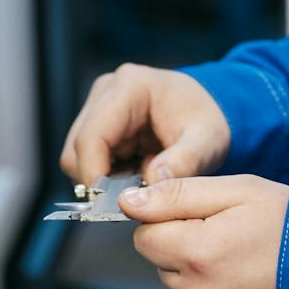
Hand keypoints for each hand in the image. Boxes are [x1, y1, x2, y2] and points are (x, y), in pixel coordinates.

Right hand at [59, 63, 230, 186]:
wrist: (212, 109)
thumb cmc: (208, 120)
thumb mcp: (207, 143)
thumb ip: (183, 163)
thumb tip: (152, 185)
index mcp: (131, 86)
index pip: (92, 135)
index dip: (94, 173)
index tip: (112, 203)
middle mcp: (106, 92)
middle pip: (77, 149)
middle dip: (101, 180)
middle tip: (135, 196)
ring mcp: (98, 107)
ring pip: (76, 157)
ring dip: (104, 179)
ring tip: (141, 180)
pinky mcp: (98, 124)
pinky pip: (86, 160)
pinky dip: (107, 176)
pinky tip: (135, 174)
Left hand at [123, 175, 288, 288]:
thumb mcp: (240, 192)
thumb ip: (178, 195)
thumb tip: (128, 203)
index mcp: (196, 253)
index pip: (144, 238)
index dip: (171, 224)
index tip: (204, 221)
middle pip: (165, 270)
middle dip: (188, 254)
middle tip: (235, 244)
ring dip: (206, 284)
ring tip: (251, 271)